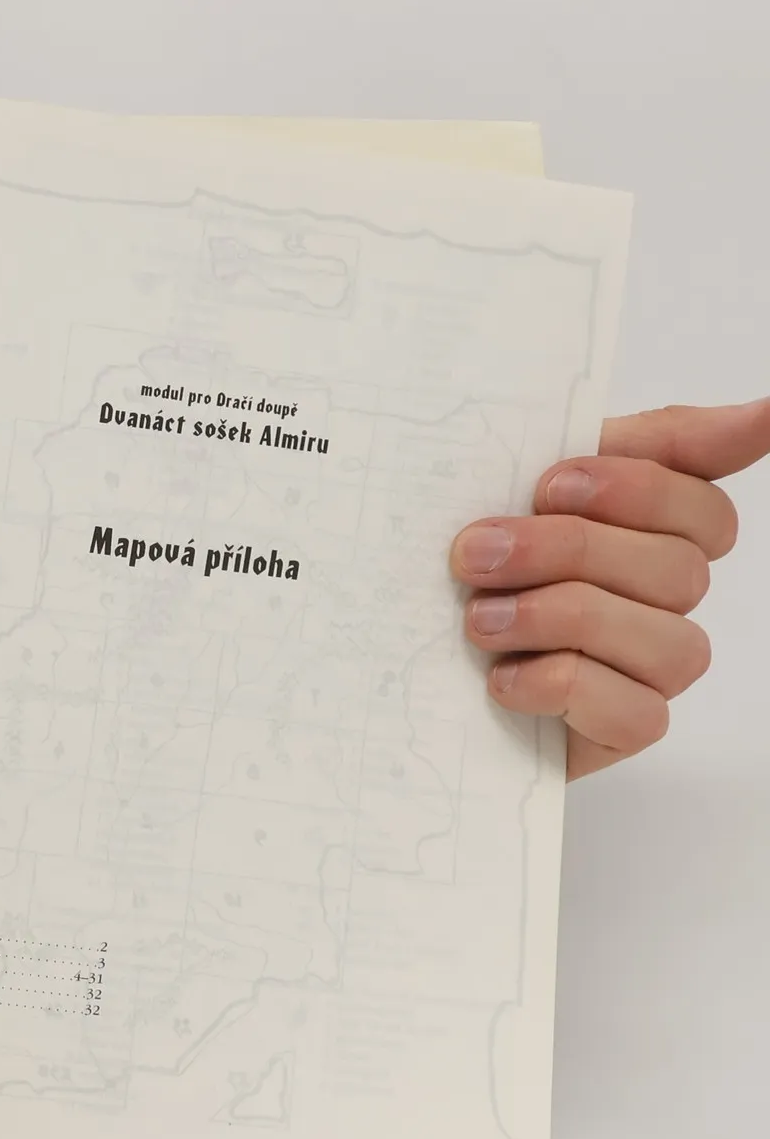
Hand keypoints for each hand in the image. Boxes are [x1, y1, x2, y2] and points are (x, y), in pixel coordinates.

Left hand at [452, 398, 769, 778]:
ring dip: (557, 619)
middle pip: (675, 568)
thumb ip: (646, 444)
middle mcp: (670, 597)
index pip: (704, 505)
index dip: (634, 489)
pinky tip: (502, 678)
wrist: (404, 662)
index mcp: (658, 530)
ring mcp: (655, 666)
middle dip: (566, 551)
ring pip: (665, 640)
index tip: (550, 484)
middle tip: (477, 554)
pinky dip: (559, 686)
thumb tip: (765, 411)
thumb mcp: (531, 480)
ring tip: (478, 620)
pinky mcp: (626, 727)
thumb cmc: (475, 566)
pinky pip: (635, 712)